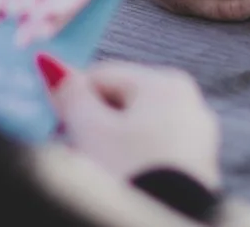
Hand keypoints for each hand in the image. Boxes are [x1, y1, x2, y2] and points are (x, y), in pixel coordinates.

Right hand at [42, 56, 221, 190]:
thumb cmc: (129, 173)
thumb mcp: (89, 129)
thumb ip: (69, 93)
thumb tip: (52, 66)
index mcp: (167, 83)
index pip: (102, 74)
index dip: (71, 97)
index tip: (53, 122)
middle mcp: (190, 105)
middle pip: (121, 104)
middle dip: (91, 125)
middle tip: (71, 150)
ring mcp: (197, 141)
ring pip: (136, 133)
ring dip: (107, 147)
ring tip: (91, 170)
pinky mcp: (196, 173)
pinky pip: (152, 156)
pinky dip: (130, 164)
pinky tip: (115, 182)